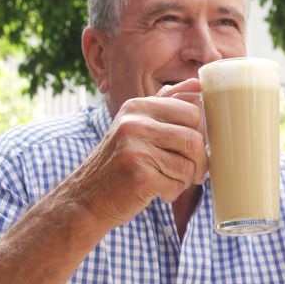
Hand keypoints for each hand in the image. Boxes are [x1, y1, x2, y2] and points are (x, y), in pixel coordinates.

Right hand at [68, 79, 207, 227]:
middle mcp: (134, 123)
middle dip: (198, 160)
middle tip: (190, 172)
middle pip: (194, 138)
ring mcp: (135, 149)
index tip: (191, 149)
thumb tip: (198, 85)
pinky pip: (177, 184)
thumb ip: (166, 105)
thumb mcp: (137, 126)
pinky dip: (172, 192)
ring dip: (183, 180)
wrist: (85, 199)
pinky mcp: (139, 176)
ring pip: (189, 165)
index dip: (199, 133)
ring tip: (163, 181)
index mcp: (137, 106)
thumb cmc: (120, 163)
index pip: (193, 112)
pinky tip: (154, 192)